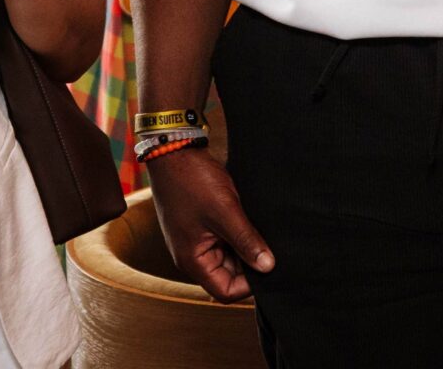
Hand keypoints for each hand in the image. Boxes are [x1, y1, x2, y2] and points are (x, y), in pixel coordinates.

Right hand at [146, 148, 275, 301]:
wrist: (174, 150)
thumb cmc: (192, 181)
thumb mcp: (225, 212)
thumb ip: (247, 241)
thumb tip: (268, 267)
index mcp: (192, 260)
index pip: (226, 292)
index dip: (249, 284)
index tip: (267, 263)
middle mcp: (193, 255)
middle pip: (228, 276)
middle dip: (249, 263)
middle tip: (267, 244)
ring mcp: (197, 240)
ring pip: (229, 257)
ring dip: (244, 246)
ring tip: (256, 228)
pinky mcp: (202, 226)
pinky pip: (224, 240)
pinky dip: (238, 234)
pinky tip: (249, 219)